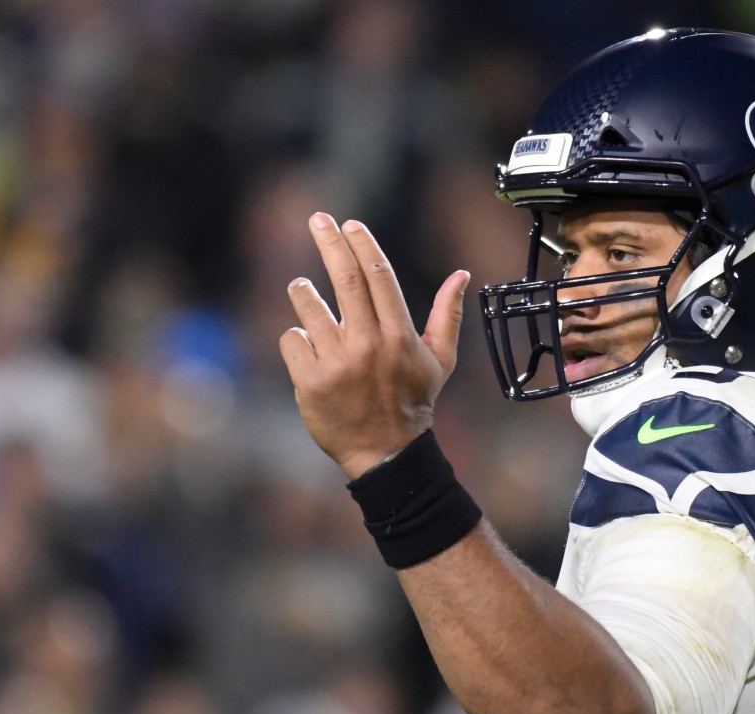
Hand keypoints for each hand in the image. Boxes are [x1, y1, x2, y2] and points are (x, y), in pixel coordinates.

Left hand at [280, 212, 470, 478]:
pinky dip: (296, 338)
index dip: (361, 244)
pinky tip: (309, 349)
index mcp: (400, 335)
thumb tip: (462, 274)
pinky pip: (292, 340)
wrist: (386, 453)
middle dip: (329, 242)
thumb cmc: (413, 402)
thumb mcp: (440, 360)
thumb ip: (448, 314)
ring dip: (301, 291)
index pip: (378, 275)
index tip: (349, 224)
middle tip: (317, 218)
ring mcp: (338, 363)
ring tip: (301, 288)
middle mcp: (369, 344)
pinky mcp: (310, 381)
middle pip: (344, 280)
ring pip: (308, 307)